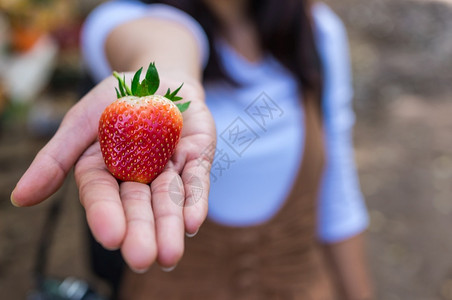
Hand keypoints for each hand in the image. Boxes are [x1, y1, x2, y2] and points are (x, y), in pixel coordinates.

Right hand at [11, 74, 215, 271]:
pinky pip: (196, 181)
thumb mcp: (81, 122)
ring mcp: (169, 169)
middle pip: (138, 206)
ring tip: (170, 254)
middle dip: (141, 231)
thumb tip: (20, 199)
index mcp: (105, 172)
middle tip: (142, 259)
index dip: (106, 215)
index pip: (102, 196)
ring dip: (170, 225)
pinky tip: (193, 222)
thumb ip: (56, 159)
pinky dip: (195, 200)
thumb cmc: (116, 100)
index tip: (111, 237)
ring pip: (169, 200)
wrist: (158, 78)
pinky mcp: (196, 160)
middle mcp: (137, 178)